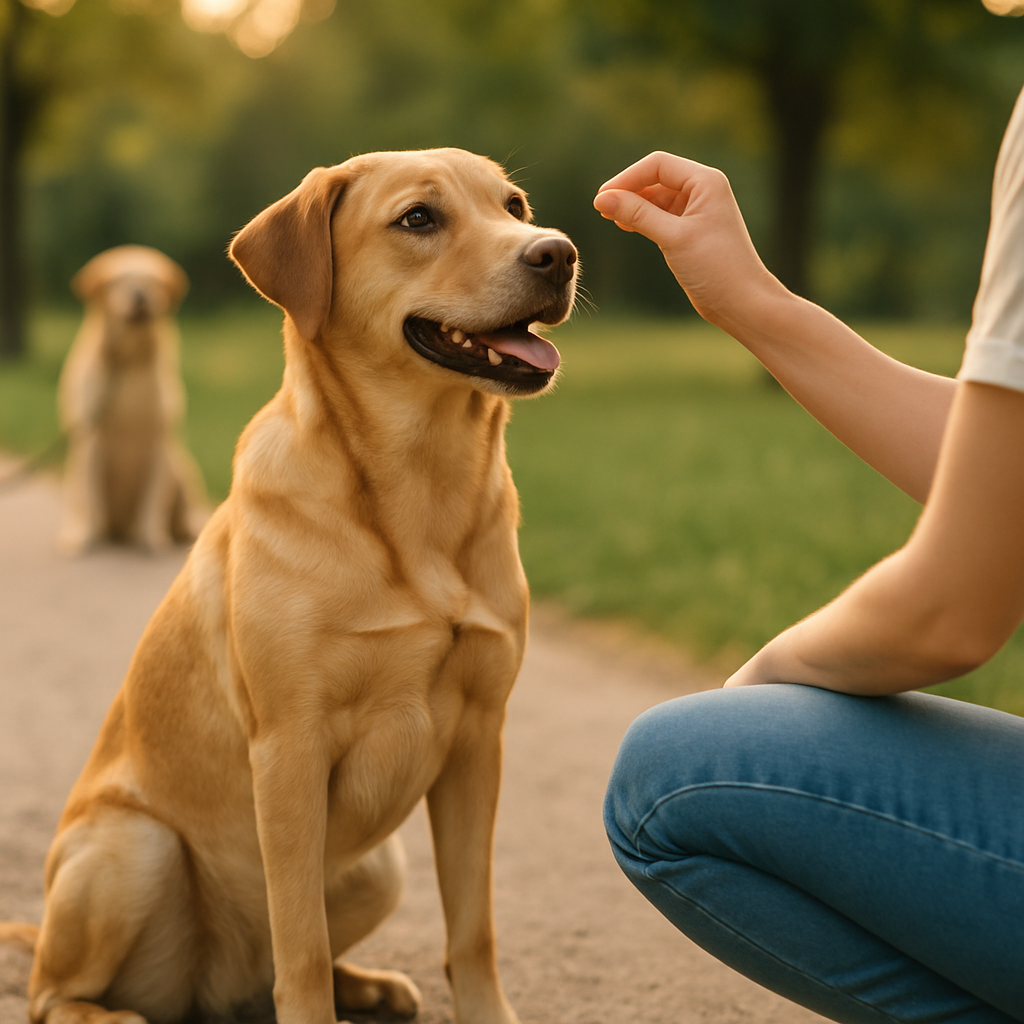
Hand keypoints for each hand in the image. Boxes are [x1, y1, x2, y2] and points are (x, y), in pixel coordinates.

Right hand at [593, 151, 783, 328]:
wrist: (742, 302)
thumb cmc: (716, 267)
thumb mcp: (673, 237)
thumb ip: (638, 215)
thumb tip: (602, 200)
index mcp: (705, 182)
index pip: (657, 165)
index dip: (627, 178)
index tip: (602, 198)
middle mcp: (703, 191)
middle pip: (656, 179)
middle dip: (628, 191)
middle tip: (601, 209)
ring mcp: (697, 212)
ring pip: (657, 199)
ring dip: (633, 206)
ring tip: (609, 217)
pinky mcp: (691, 232)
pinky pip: (661, 216)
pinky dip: (643, 219)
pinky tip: (626, 226)